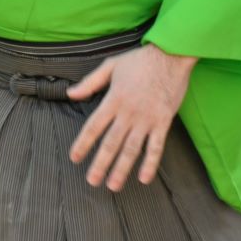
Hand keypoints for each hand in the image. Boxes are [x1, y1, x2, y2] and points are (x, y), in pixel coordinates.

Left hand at [66, 43, 196, 190]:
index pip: (94, 126)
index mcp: (113, 99)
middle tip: (92, 181)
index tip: (74, 157)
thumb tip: (70, 94)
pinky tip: (144, 178)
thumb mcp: (111, 66)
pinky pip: (156, 147)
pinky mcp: (163, 122)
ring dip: (122, 168)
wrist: (171, 55)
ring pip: (132, 149)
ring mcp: (147, 119)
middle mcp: (128, 112)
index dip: (83, 143)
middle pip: (111, 142)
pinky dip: (150, 163)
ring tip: (113, 185)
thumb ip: (90, 82)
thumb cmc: (140, 60)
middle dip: (100, 164)